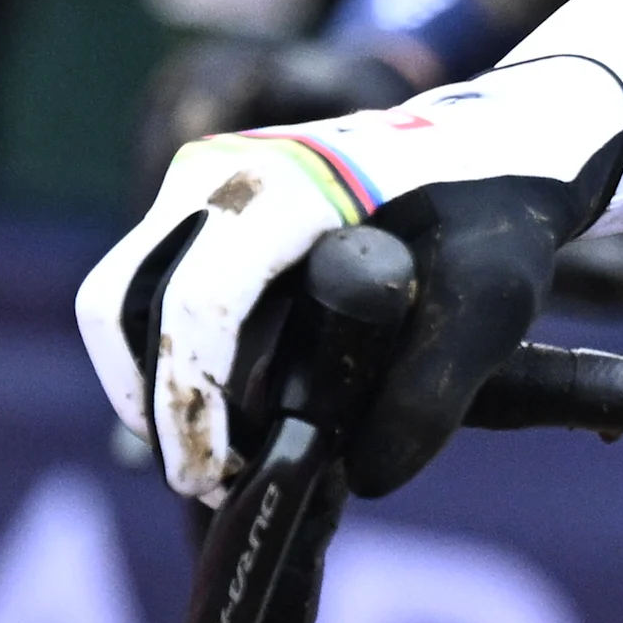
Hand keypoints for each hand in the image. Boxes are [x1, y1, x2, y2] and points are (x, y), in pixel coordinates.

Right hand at [74, 56, 622, 502]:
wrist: (500, 142)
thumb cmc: (499, 214)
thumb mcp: (495, 300)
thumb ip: (435, 391)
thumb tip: (362, 477)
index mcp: (289, 184)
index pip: (199, 302)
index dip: (196, 405)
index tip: (223, 478)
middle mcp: (223, 170)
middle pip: (124, 301)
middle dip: (155, 402)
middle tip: (206, 480)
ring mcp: (203, 182)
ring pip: (122, 296)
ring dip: (150, 382)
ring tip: (212, 457)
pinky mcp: (203, 206)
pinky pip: (148, 285)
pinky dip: (164, 354)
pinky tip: (217, 412)